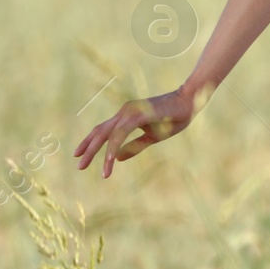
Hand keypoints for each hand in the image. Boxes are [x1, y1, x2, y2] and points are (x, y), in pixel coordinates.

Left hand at [74, 85, 204, 177]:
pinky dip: (112, 146)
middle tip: (78, 165)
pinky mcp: (139, 115)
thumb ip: (134, 146)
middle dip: (87, 149)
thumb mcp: (152, 136)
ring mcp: (131, 112)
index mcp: (127, 116)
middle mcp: (125, 112)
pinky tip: (108, 160)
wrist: (190, 102)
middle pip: (100, 132)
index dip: (90, 142)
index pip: (103, 130)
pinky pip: (121, 133)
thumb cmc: (175, 117)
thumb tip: (117, 158)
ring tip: (85, 166)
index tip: (79, 155)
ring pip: (107, 133)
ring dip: (95, 151)